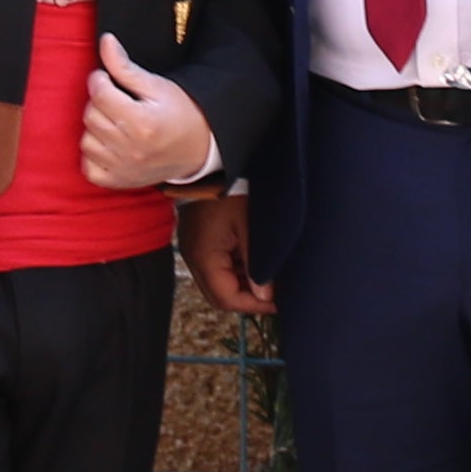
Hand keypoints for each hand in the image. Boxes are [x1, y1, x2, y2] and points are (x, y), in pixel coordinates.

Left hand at [80, 38, 218, 191]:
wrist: (199, 148)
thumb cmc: (180, 112)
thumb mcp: (157, 85)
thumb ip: (125, 66)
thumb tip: (105, 41)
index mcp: (142, 122)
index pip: (99, 93)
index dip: (99, 79)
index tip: (107, 78)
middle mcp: (131, 148)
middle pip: (91, 116)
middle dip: (98, 102)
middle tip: (115, 99)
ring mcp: (124, 168)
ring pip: (86, 140)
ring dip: (95, 127)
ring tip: (114, 121)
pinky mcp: (119, 182)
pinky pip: (89, 168)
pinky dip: (93, 155)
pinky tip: (108, 143)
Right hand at [176, 187, 272, 317]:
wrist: (210, 166)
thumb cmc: (231, 193)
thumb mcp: (249, 227)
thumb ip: (257, 264)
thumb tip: (265, 294)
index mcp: (205, 258)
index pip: (226, 298)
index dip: (253, 305)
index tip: (277, 303)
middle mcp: (194, 260)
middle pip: (218, 296)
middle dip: (246, 299)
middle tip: (273, 296)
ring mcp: (193, 252)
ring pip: (216, 284)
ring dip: (240, 286)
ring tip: (267, 280)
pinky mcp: (196, 243)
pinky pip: (214, 269)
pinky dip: (233, 272)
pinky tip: (253, 265)